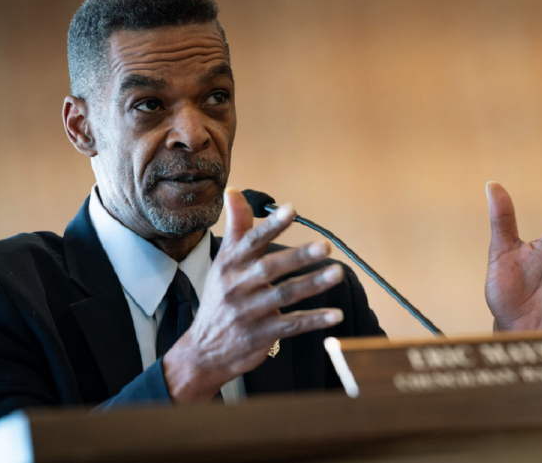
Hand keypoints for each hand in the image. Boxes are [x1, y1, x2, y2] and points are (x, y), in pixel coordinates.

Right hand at [163, 187, 344, 401]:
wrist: (203, 350)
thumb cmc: (219, 298)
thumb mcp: (222, 262)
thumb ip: (236, 228)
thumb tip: (234, 191)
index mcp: (230, 265)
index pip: (251, 241)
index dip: (271, 225)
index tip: (291, 210)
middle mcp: (238, 286)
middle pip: (271, 268)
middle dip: (298, 256)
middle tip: (325, 245)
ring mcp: (250, 312)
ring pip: (285, 294)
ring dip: (313, 284)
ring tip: (337, 273)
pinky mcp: (262, 334)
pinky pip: (292, 325)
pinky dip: (314, 320)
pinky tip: (335, 315)